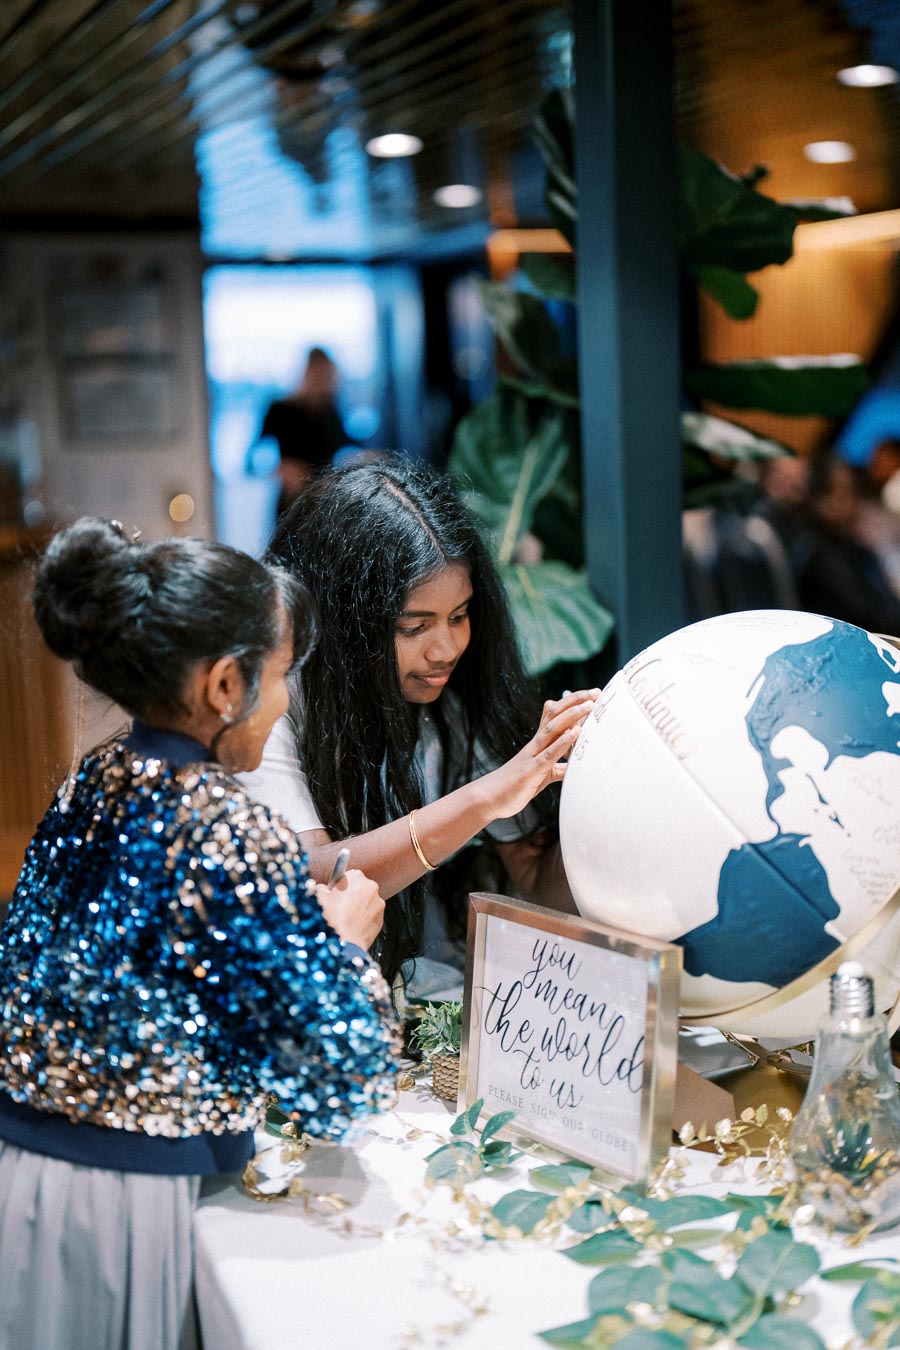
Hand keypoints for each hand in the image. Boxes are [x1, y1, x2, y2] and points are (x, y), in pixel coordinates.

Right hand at [315, 868, 384, 951]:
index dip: (340, 885)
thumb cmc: (331, 918)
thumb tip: (322, 889)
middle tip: (339, 907)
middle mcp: (371, 887)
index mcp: (357, 877)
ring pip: (366, 903)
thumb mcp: (319, 897)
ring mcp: (379, 904)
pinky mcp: (381, 919)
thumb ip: (321, 888)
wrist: (344, 943)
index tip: (335, 893)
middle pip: (360, 888)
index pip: (349, 875)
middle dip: (351, 896)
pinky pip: (370, 916)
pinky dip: (363, 920)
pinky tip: (352, 927)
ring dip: (358, 908)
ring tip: (345, 919)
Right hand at [482, 688, 599, 819]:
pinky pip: (549, 754)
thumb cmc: (516, 785)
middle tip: (595, 692)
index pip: (555, 715)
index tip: (592, 694)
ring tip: (589, 705)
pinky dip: (563, 741)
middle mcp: (536, 744)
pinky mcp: (531, 770)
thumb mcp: (542, 774)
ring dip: (572, 715)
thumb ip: (558, 768)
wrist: (489, 798)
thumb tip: (574, 768)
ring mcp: (532, 755)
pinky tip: (576, 732)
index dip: (572, 703)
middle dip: (576, 702)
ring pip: (553, 729)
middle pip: (555, 715)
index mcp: (539, 743)